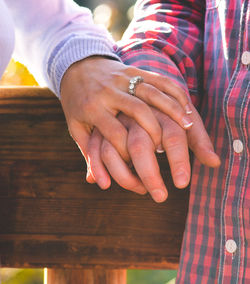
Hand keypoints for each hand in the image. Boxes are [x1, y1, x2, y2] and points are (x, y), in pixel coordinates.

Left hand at [60, 56, 192, 162]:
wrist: (76, 66)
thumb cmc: (77, 103)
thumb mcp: (76, 127)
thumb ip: (88, 152)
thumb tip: (97, 183)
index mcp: (93, 109)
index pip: (116, 133)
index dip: (129, 152)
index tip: (138, 164)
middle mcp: (109, 92)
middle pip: (138, 111)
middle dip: (156, 131)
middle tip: (171, 149)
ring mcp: (123, 78)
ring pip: (152, 92)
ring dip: (172, 109)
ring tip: (188, 124)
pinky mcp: (134, 69)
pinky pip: (158, 78)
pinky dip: (173, 92)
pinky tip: (185, 104)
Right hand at [86, 105, 219, 202]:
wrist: (103, 71)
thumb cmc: (150, 99)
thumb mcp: (175, 113)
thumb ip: (195, 136)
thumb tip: (216, 163)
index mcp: (158, 105)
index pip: (172, 134)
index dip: (179, 159)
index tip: (182, 184)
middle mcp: (133, 108)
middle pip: (141, 146)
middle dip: (150, 174)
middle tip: (160, 197)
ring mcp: (110, 114)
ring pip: (115, 150)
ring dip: (126, 175)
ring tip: (140, 189)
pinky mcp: (93, 120)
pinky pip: (94, 146)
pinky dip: (98, 167)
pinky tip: (106, 185)